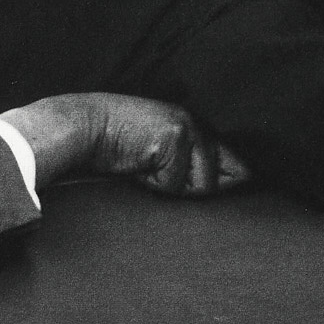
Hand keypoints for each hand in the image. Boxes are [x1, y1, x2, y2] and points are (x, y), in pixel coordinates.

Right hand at [0, 93, 250, 197]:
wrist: (84, 128)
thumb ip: (192, 170)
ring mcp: (190, 128)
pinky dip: (155, 183)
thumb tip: (233, 187)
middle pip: (224, 182)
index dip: (230, 188)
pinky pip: (175, 182)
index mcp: (198, 130)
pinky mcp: (176, 136)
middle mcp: (200, 125)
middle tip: (157, 174)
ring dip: (171, 187)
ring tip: (145, 167)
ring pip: (202, 186)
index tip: (216, 198)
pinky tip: (138, 164)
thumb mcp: (160, 159)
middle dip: (193, 191)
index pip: (239, 168)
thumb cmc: (116, 149)